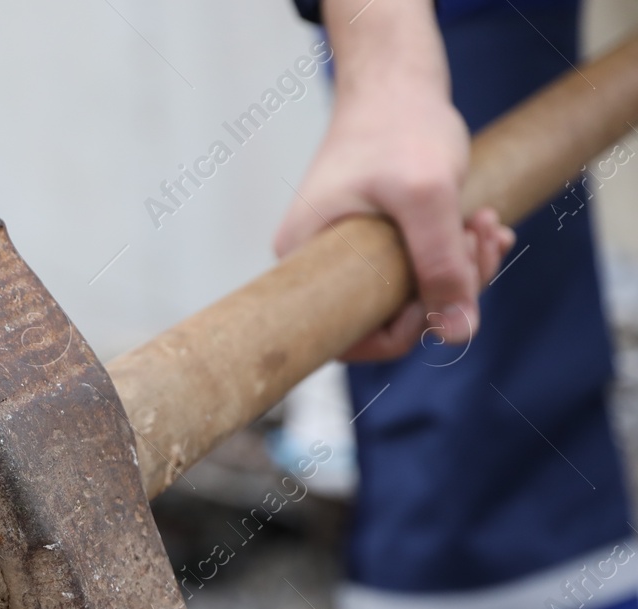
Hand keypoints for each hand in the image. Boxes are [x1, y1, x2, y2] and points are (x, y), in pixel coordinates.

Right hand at [273, 0, 514, 361]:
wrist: (396, 84)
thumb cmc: (399, 129)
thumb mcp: (428, 196)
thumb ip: (442, 264)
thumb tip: (458, 334)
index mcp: (306, 260)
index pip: (351, 339)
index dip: (407, 327)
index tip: (445, 283)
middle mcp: (319, 266)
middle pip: (388, 317)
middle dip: (448, 287)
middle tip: (483, 239)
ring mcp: (347, 256)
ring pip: (410, 294)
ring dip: (461, 266)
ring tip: (487, 225)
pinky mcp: (373, 244)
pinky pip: (416, 270)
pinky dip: (455, 254)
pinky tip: (481, 225)